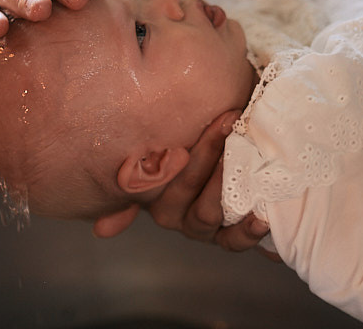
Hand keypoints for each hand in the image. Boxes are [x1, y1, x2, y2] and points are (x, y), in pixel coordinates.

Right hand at [93, 110, 270, 252]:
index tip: (187, 134)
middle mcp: (176, 216)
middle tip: (227, 121)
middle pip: (186, 187)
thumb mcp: (156, 160)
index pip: (157, 179)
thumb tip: (101, 230)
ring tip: (239, 154)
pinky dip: (248, 232)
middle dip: (206, 152)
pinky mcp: (228, 236)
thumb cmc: (188, 152)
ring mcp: (203, 228)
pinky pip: (235, 240)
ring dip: (222, 183)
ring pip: (207, 213)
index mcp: (154, 198)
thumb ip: (130, 186)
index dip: (173, 156)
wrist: (223, 159)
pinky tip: (261, 218)